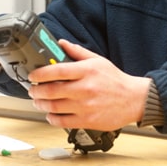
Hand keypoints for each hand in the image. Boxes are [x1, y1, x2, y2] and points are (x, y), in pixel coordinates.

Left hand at [26, 40, 151, 131]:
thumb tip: (60, 43)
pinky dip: (51, 118)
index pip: (56, 71)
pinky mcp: (87, 121)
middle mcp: (84, 88)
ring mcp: (85, 106)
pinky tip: (50, 114)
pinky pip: (62, 122)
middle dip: (36, 90)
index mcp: (86, 71)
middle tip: (32, 89)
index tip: (33, 75)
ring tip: (38, 101)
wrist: (134, 100)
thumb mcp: (98, 60)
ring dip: (40, 104)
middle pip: (51, 90)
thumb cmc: (115, 80)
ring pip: (54, 107)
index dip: (39, 73)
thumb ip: (77, 52)